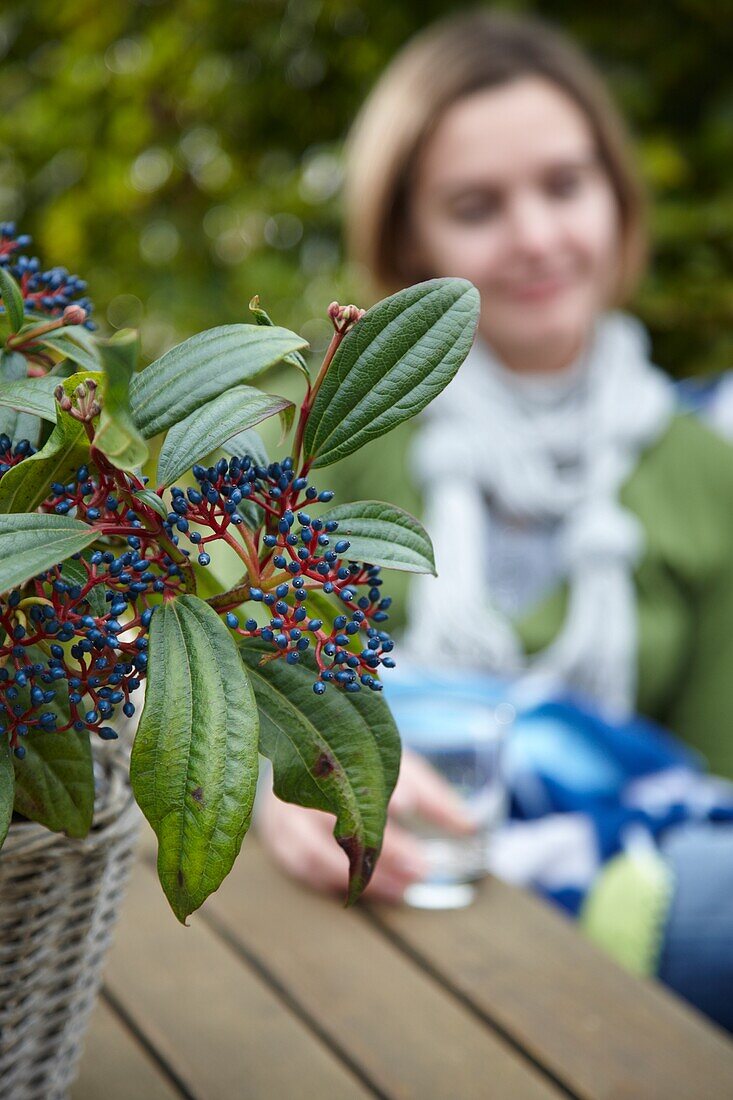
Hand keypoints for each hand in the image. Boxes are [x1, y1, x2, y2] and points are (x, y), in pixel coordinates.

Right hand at [256, 748, 474, 902]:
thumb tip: (470, 828)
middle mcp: (306, 779)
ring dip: (360, 874)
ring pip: (317, 850)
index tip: (408, 805)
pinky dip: (333, 882)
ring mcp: (285, 810)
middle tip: (422, 867)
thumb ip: (432, 798)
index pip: (357, 768)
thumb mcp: (397, 768)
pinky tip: (364, 892)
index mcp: (337, 752)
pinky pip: (300, 865)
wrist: (299, 754)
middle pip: (338, 817)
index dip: (382, 786)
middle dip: (384, 846)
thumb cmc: (355, 766)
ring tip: (402, 889)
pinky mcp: (276, 836)